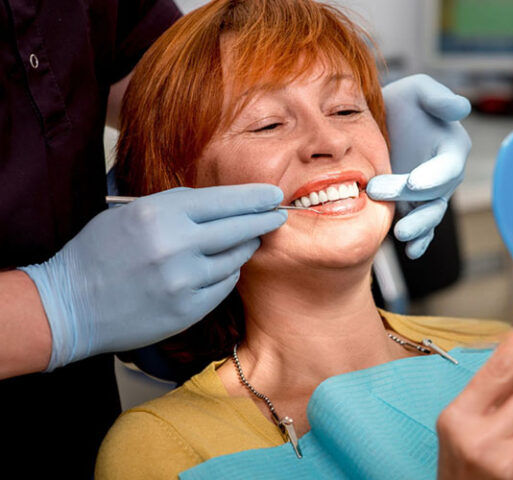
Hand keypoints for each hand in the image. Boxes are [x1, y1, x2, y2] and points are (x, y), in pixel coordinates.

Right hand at [21, 184, 285, 370]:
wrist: (69, 306)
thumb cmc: (98, 253)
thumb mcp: (130, 213)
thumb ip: (176, 207)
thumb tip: (222, 203)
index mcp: (160, 214)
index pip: (224, 201)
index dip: (254, 198)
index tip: (273, 195)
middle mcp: (176, 245)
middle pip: (239, 228)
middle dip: (264, 220)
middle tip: (279, 214)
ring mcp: (184, 281)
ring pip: (235, 258)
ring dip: (244, 247)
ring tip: (246, 240)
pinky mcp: (188, 309)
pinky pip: (224, 285)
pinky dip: (226, 274)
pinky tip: (220, 268)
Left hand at [366, 74, 470, 258]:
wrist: (378, 122)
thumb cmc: (403, 102)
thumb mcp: (418, 90)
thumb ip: (438, 98)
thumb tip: (461, 108)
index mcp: (452, 147)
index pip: (448, 166)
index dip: (434, 176)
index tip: (414, 182)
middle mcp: (445, 175)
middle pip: (435, 194)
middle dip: (411, 198)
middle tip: (378, 191)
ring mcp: (429, 194)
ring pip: (430, 215)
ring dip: (418, 227)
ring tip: (401, 234)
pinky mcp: (413, 207)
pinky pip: (422, 227)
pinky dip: (420, 241)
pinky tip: (411, 251)